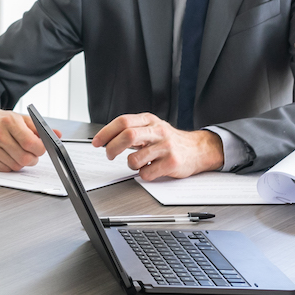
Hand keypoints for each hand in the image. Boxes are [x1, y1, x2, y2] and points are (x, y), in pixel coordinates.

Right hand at [0, 103, 50, 171]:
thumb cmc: (1, 120)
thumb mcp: (20, 118)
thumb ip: (39, 128)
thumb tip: (57, 134)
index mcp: (9, 121)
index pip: (30, 142)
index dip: (40, 149)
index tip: (40, 149)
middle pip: (24, 158)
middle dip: (32, 159)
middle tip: (31, 154)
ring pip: (15, 166)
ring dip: (21, 163)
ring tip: (18, 153)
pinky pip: (4, 170)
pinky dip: (9, 165)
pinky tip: (7, 156)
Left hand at [93, 113, 222, 178]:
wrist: (198, 149)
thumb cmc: (169, 140)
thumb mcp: (152, 128)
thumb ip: (131, 130)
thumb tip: (105, 138)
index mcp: (149, 120)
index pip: (123, 122)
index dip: (106, 132)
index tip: (97, 142)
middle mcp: (158, 131)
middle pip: (127, 136)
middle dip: (112, 148)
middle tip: (109, 155)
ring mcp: (166, 147)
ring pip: (135, 158)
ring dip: (130, 164)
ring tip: (137, 163)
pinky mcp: (172, 163)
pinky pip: (147, 172)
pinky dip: (143, 174)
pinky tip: (150, 169)